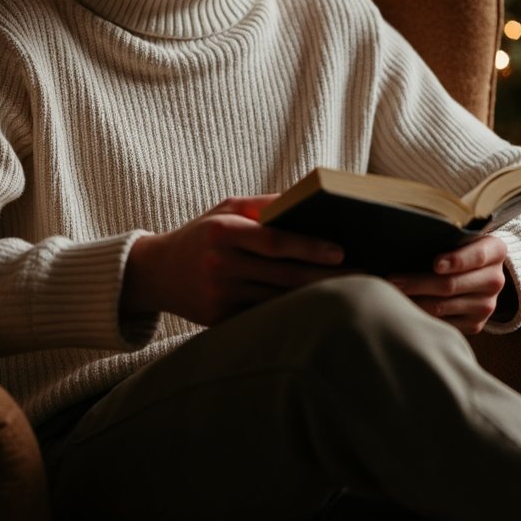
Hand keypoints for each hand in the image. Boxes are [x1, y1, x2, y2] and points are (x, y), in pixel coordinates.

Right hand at [121, 195, 345, 325]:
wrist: (156, 272)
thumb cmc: (202, 233)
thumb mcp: (227, 209)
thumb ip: (266, 205)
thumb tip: (310, 199)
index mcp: (224, 233)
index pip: (274, 241)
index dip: (309, 247)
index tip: (341, 252)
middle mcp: (221, 266)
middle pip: (283, 275)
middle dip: (325, 278)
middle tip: (363, 278)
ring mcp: (220, 297)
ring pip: (277, 301)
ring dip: (315, 300)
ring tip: (350, 298)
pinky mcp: (219, 321)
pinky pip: (263, 318)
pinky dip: (292, 316)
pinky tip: (319, 315)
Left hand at [389, 235, 506, 334]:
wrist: (480, 272)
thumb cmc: (458, 247)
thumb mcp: (459, 236)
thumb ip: (444, 236)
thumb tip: (403, 240)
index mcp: (495, 251)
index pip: (477, 256)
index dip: (456, 260)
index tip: (435, 264)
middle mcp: (495, 280)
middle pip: (452, 284)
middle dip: (418, 283)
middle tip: (392, 280)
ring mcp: (486, 305)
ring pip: (442, 306)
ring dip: (413, 301)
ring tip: (391, 295)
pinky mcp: (475, 324)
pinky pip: (442, 323)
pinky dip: (420, 315)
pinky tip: (404, 308)